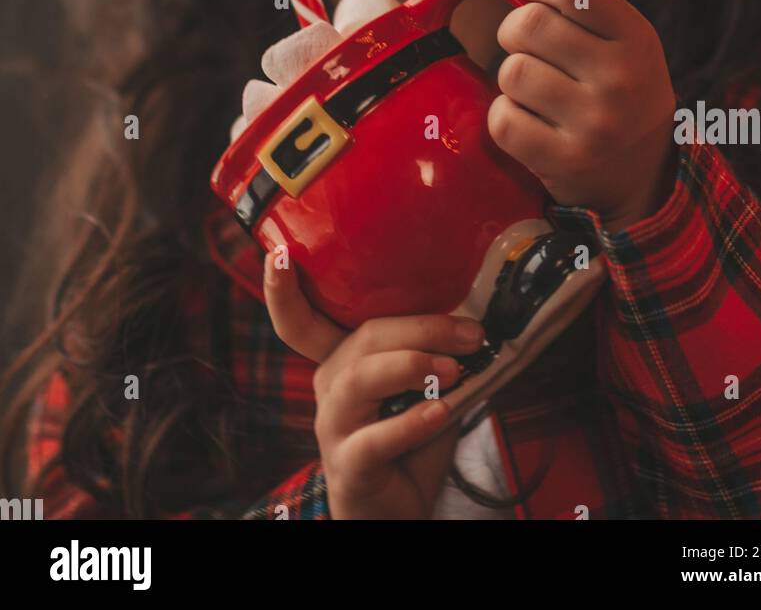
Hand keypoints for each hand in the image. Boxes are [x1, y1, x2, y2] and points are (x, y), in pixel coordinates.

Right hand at [263, 253, 483, 519]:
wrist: (400, 511)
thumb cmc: (411, 443)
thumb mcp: (425, 390)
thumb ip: (438, 357)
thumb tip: (480, 324)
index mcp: (340, 360)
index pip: (301, 321)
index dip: (282, 290)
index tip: (277, 252)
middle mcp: (328, 386)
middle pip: (361, 340)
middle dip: (420, 328)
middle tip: (470, 335)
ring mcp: (333, 427)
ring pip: (361, 380)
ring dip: (413, 366)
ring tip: (454, 371)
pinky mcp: (348, 465)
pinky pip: (374, 439)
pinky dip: (410, 422)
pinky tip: (439, 412)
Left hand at [489, 0, 678, 231]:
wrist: (641, 174)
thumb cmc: (618, 87)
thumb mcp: (616, 38)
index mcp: (637, 38)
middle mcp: (622, 80)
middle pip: (529, 25)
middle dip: (514, 30)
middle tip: (526, 46)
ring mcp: (596, 124)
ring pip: (511, 71)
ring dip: (512, 78)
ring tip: (535, 89)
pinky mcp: (566, 161)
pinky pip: (503, 119)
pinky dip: (505, 118)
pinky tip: (529, 121)